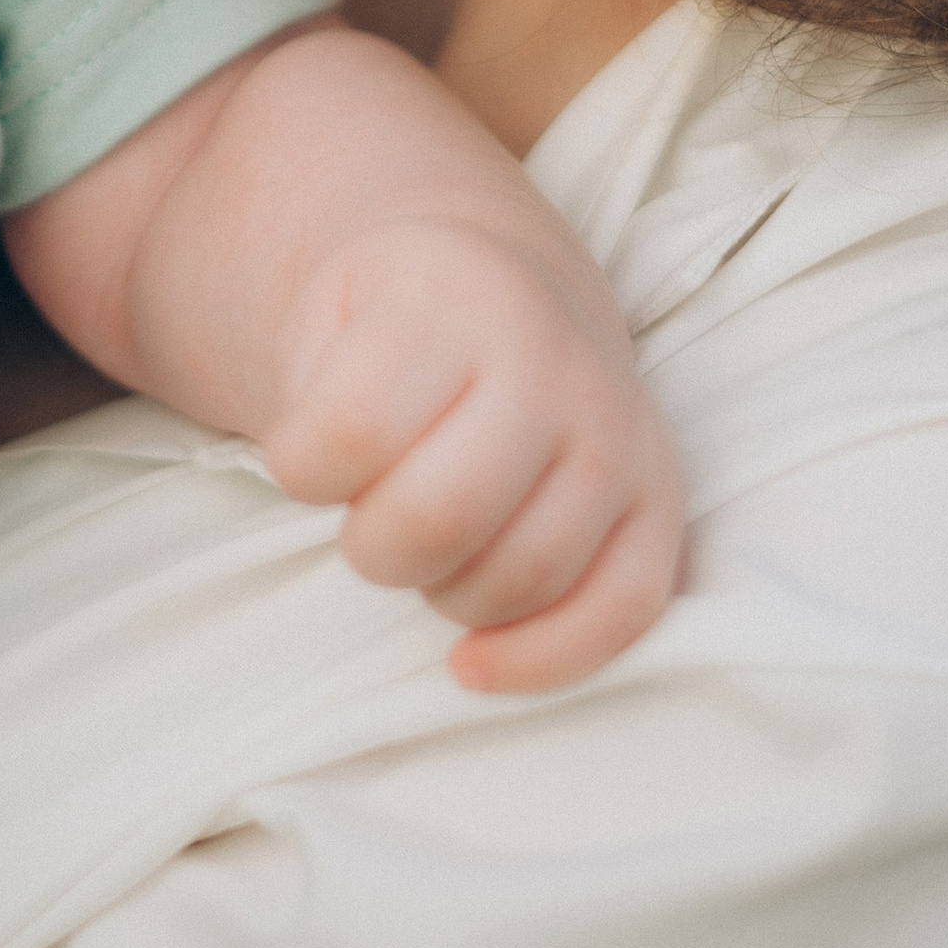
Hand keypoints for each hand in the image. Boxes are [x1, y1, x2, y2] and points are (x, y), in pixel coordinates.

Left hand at [261, 213, 685, 694]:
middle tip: (363, 515)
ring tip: (421, 545)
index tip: (298, 456)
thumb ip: (302, 390)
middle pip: (444, 514)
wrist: (492, 282)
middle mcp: (553, 356)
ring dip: (447, 590)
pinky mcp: (657, 499)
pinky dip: (544, 657)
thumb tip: (290, 465)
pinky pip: (624, 609)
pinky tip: (469, 665)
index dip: (303, 464)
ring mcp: (617, 429)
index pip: (355, 426)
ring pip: (526, 572)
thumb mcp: (319, 310)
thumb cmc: (379, 321)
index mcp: (452, 292)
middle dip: (376, 542)